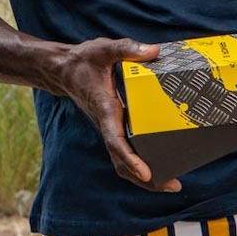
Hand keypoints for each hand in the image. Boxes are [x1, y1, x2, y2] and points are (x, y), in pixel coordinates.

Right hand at [52, 38, 181, 193]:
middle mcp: (107, 124)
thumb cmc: (83, 61)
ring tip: (171, 184)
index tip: (146, 173)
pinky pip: (124, 152)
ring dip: (144, 177)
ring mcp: (109, 128)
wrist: (62, 70)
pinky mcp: (113, 127)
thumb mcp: (103, 49)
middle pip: (121, 161)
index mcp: (105, 109)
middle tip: (173, 186)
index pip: (116, 140)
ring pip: (122, 161)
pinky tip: (160, 164)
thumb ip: (127, 49)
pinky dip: (139, 163)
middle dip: (145, 179)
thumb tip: (154, 51)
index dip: (130, 158)